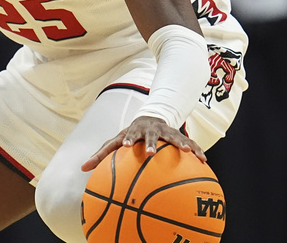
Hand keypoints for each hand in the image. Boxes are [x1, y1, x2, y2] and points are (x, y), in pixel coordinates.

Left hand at [81, 115, 205, 171]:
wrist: (151, 117)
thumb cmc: (130, 135)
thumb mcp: (115, 141)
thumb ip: (101, 155)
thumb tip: (82, 169)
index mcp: (135, 131)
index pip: (130, 134)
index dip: (128, 139)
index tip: (127, 145)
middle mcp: (151, 130)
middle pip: (151, 135)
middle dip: (152, 143)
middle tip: (152, 153)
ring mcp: (166, 132)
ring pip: (174, 137)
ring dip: (181, 144)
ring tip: (188, 152)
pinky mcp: (178, 136)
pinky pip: (189, 144)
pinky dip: (196, 151)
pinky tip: (204, 161)